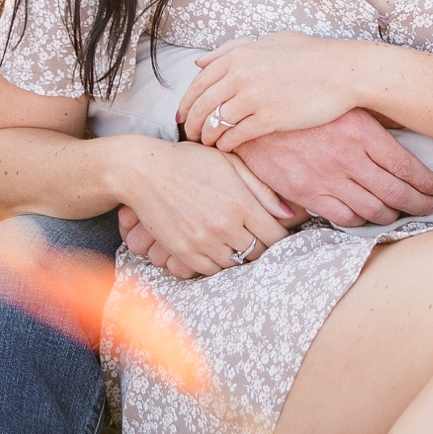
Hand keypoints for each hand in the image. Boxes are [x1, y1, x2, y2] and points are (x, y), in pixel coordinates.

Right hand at [112, 140, 293, 278]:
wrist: (144, 172)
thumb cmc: (189, 162)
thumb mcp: (229, 164)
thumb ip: (261, 189)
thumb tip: (288, 214)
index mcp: (240, 203)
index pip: (276, 236)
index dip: (281, 238)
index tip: (277, 233)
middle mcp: (225, 226)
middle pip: (258, 254)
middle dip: (262, 247)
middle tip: (258, 238)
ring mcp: (203, 242)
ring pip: (236, 265)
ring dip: (239, 256)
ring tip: (235, 242)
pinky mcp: (183, 252)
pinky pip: (211, 271)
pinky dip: (217, 263)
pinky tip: (216, 248)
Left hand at [178, 33, 374, 150]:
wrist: (343, 71)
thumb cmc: (310, 55)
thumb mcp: (269, 42)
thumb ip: (231, 49)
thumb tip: (199, 62)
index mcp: (238, 55)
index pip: (198, 83)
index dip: (186, 104)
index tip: (183, 117)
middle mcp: (241, 75)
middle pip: (202, 105)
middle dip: (192, 125)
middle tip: (191, 136)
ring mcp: (254, 97)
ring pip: (216, 123)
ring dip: (208, 137)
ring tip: (209, 144)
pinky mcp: (270, 118)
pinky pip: (236, 136)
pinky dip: (226, 144)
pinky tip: (227, 148)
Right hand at [236, 112, 432, 226]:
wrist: (250, 118)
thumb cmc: (300, 106)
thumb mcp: (340, 104)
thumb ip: (371, 119)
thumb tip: (403, 128)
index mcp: (360, 130)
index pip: (407, 166)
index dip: (428, 183)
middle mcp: (348, 156)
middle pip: (398, 192)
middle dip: (420, 203)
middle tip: (431, 205)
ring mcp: (328, 178)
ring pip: (374, 209)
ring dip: (395, 215)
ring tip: (405, 213)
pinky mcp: (308, 194)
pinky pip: (345, 217)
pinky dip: (363, 222)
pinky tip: (370, 217)